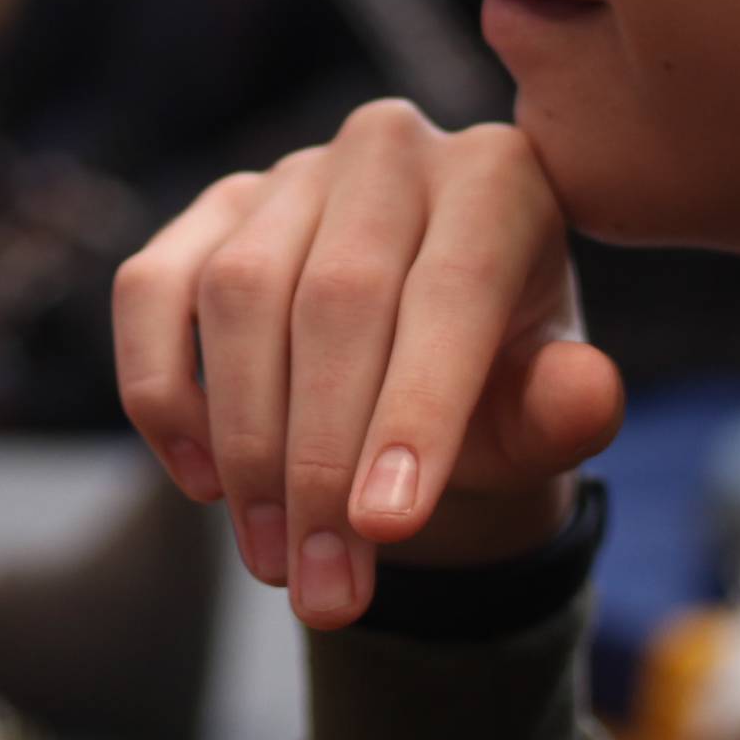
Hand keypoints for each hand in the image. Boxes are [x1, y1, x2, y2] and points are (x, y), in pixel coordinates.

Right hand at [114, 98, 625, 630]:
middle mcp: (390, 150)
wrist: (423, 370)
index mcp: (498, 177)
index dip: (416, 412)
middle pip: (337, 297)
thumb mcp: (544, 411)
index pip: (452, 290)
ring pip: (239, 295)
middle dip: (321, 462)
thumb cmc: (497, 387)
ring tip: (274, 562)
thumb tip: (587, 396)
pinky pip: (152, 288)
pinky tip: (202, 483)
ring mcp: (290, 174)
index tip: (388, 528)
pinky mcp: (209, 210)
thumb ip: (569, 408)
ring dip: (245, 445)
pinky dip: (163, 390)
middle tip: (324, 589)